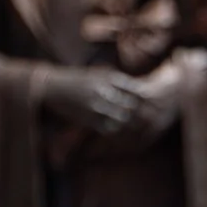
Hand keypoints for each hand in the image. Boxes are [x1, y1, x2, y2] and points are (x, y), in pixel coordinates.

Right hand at [36, 65, 179, 154]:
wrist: (50, 86)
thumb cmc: (74, 79)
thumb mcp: (96, 74)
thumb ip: (114, 82)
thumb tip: (134, 89)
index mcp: (109, 77)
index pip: (137, 89)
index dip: (147, 99)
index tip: (156, 105)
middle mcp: (105, 90)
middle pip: (133, 105)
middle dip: (143, 114)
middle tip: (154, 122)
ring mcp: (97, 105)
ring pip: (123, 118)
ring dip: (130, 124)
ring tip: (138, 130)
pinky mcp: (87, 118)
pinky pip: (108, 128)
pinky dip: (115, 131)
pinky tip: (118, 132)